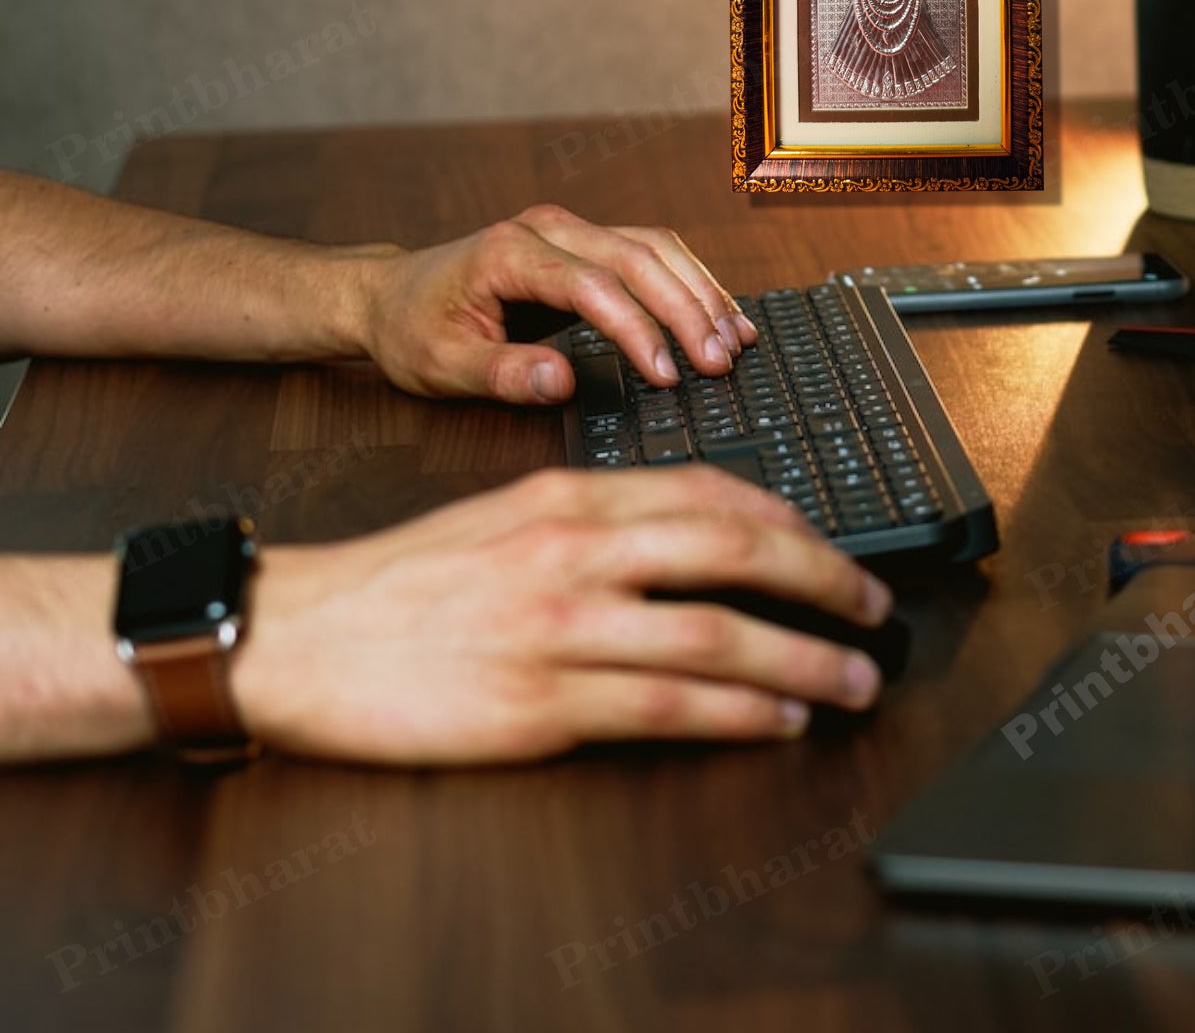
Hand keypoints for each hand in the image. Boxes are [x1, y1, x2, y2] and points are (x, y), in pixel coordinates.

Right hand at [231, 465, 889, 762]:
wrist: (304, 634)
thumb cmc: (406, 577)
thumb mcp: (510, 511)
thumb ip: (601, 516)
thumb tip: (697, 529)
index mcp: (572, 494)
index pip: (710, 491)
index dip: (790, 520)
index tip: (831, 545)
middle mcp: (577, 548)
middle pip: (735, 551)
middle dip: (824, 578)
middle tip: (875, 607)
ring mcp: (561, 626)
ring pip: (717, 633)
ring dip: (803, 658)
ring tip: (853, 677)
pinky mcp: (540, 703)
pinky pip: (665, 704)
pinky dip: (737, 711)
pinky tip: (777, 718)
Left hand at [356, 203, 760, 405]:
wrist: (390, 294)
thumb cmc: (412, 330)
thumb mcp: (439, 365)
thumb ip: (500, 374)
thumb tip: (560, 383)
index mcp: (510, 252)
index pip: (593, 285)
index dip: (638, 329)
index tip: (667, 375)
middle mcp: (548, 228)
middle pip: (638, 257)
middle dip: (686, 310)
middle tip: (719, 361)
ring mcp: (570, 230)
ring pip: (655, 247)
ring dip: (699, 291)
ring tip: (735, 340)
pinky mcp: (586, 243)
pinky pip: (650, 253)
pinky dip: (690, 282)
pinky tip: (719, 314)